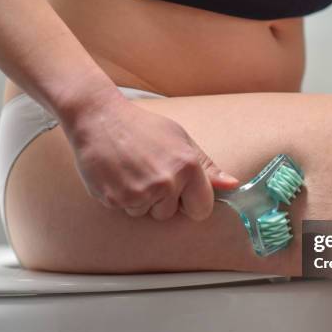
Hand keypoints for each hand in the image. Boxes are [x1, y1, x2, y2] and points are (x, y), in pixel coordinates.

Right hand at [60, 92, 238, 219]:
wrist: (98, 118)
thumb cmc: (142, 127)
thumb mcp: (181, 140)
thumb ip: (207, 167)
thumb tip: (233, 186)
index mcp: (188, 167)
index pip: (203, 210)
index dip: (191, 202)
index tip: (180, 192)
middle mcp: (166, 182)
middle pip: (169, 214)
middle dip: (161, 200)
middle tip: (148, 171)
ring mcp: (140, 192)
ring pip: (145, 213)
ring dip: (140, 198)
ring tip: (131, 170)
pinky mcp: (116, 199)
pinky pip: (125, 210)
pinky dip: (121, 196)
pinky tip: (117, 174)